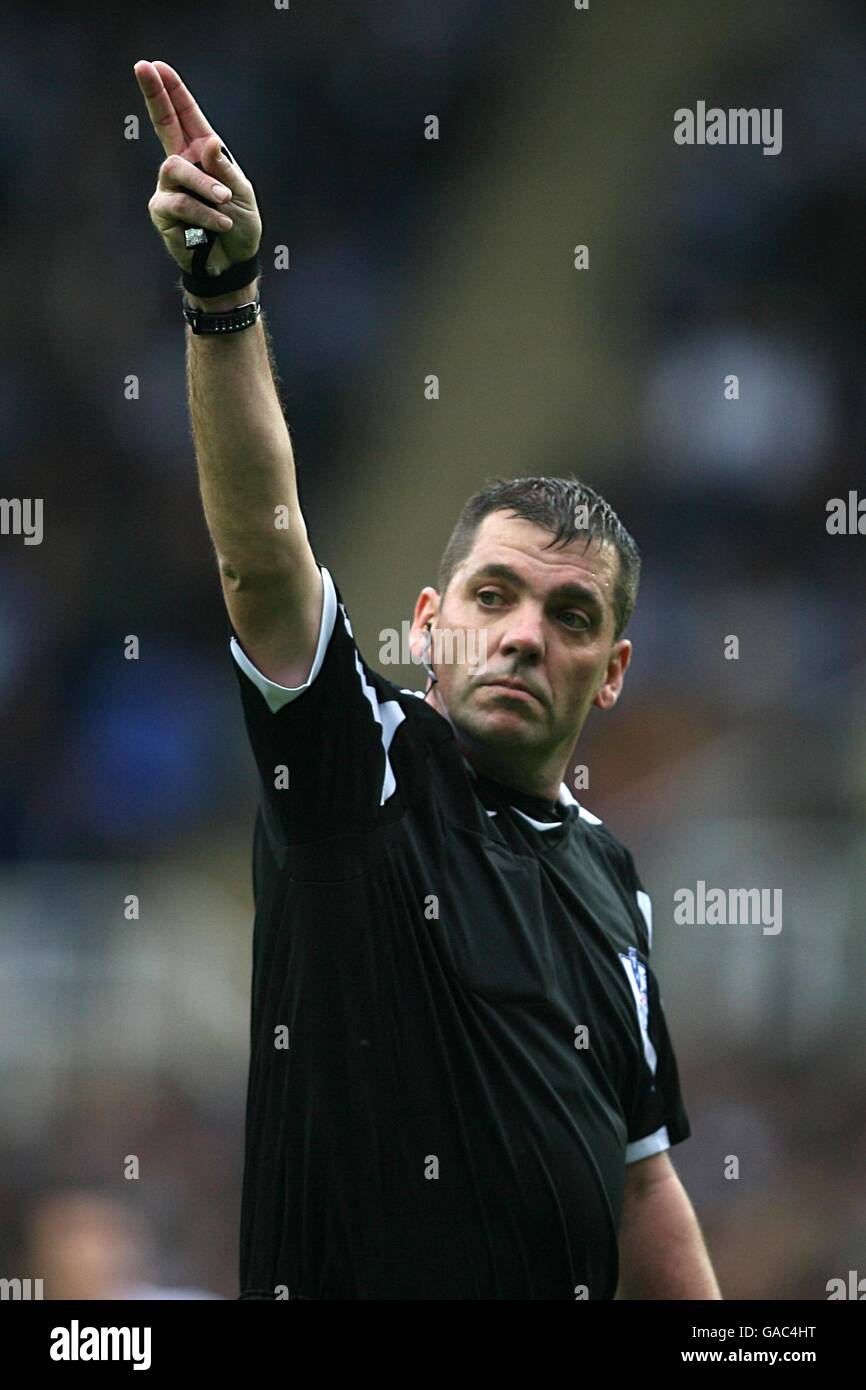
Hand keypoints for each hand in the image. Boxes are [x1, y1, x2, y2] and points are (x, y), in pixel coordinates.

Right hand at [134, 60, 261, 276]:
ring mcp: (169, 188)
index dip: (171, 91)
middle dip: (154, 95)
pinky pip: (181, 204)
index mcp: (202, 154)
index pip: (185, 117)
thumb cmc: (240, 226)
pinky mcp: (163, 212)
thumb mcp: (243, 195)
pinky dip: (205, 213)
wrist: (232, 263)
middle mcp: (182, 165)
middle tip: (142, 66)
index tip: (155, 65)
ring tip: (225, 203)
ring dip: (204, 186)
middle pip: (163, 124)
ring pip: (176, 170)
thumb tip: (209, 144)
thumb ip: (226, 170)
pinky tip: (220, 223)